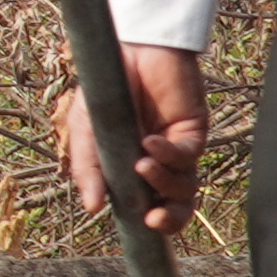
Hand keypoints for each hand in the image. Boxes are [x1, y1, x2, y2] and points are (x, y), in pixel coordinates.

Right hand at [54, 43, 210, 233]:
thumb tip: (91, 208)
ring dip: (163, 182)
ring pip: (185, 186)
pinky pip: (187, 155)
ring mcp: (177, 149)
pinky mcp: (192, 131)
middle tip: (153, 218)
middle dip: (171, 220)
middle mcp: (159, 166)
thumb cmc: (104, 91)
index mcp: (132, 171)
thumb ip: (88, 169)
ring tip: (141, 164)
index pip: (149, 207)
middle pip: (177, 207)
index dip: (152, 225)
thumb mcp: (85, 132)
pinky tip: (150, 141)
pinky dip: (168, 154)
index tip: (140, 224)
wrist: (125, 52)